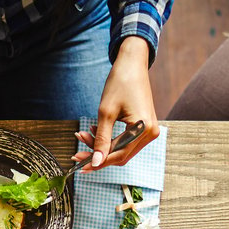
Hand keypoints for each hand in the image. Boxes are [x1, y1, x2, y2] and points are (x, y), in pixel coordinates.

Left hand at [78, 37, 158, 169]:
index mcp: (143, 129)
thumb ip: (101, 139)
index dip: (98, 162)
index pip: (118, 155)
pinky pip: (126, 141)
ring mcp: (149, 131)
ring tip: (84, 134)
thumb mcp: (106, 112)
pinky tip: (96, 131)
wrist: (132, 64)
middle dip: (98, 154)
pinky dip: (110, 140)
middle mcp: (151, 133)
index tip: (80, 165)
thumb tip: (96, 162)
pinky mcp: (145, 127)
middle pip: (121, 155)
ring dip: (103, 147)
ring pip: (122, 150)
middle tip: (77, 151)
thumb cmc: (120, 83)